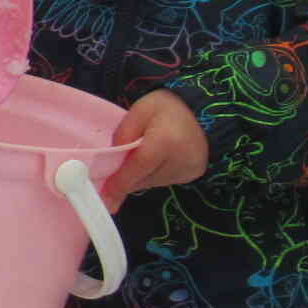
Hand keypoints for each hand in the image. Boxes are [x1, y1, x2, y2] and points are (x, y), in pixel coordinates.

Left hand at [98, 90, 209, 210]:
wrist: (202, 110)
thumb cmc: (166, 107)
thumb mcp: (138, 111)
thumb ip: (123, 135)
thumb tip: (110, 163)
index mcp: (165, 142)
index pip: (137, 168)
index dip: (118, 184)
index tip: (105, 200)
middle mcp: (180, 160)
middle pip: (142, 179)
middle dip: (124, 179)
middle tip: (110, 172)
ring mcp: (188, 170)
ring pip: (150, 183)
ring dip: (138, 176)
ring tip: (138, 155)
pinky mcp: (192, 174)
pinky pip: (162, 181)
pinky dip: (151, 174)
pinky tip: (153, 159)